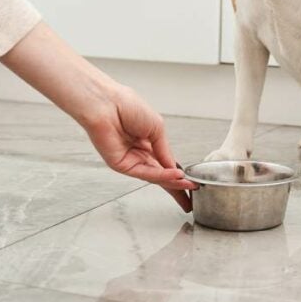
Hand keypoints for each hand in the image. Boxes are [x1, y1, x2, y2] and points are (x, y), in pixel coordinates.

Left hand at [0, 22, 196, 211]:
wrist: (107, 103)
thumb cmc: (128, 106)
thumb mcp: (157, 128)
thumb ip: (165, 150)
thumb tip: (175, 167)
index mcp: (147, 143)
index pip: (165, 163)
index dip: (179, 174)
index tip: (193, 183)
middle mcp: (138, 154)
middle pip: (161, 176)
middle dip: (177, 187)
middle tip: (191, 198)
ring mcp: (130, 160)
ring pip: (155, 176)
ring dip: (173, 182)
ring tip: (189, 186)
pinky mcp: (120, 165)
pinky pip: (145, 173)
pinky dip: (161, 176)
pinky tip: (175, 176)